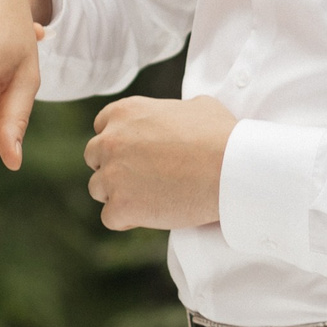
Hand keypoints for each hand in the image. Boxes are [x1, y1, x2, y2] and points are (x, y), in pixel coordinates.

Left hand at [85, 95, 236, 230]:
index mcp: (124, 112)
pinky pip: (110, 218)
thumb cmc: (221, 136)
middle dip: (113, 167)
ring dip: (118, 194)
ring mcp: (113, 175)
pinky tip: (149, 215)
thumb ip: (171, 112)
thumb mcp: (195, 106)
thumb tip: (177, 118)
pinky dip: (127, 219)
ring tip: (149, 198)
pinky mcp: (121, 206)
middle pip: (94, 157)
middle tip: (140, 178)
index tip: (135, 153)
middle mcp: (111, 140)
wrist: (231, 169)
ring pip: (98, 189)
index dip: (119, 142)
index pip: (102, 126)